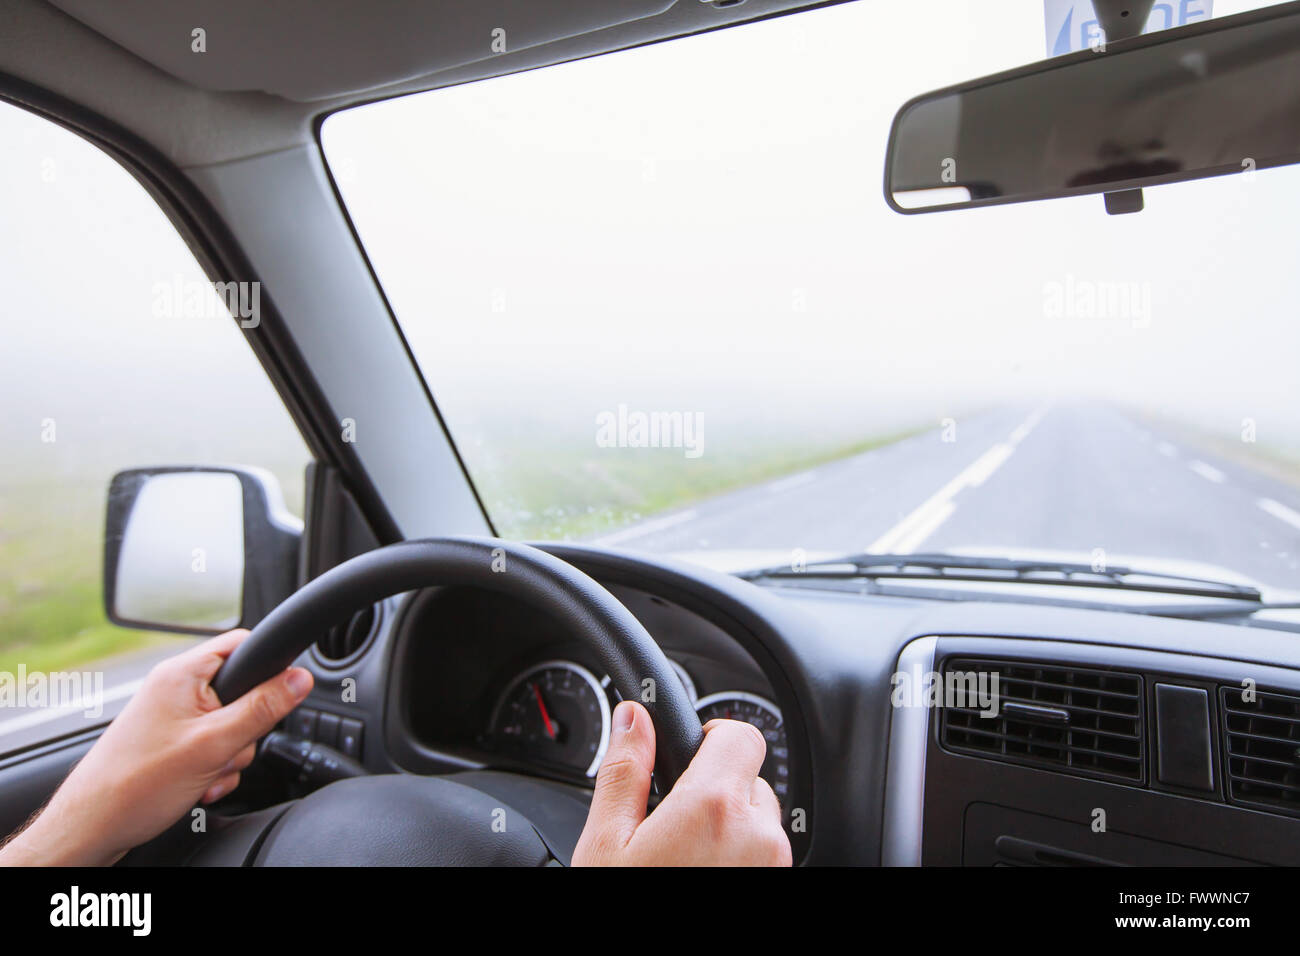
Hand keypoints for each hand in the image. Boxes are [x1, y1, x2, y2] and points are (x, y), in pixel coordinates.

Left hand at [0, 629, 311, 865]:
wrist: (92, 829)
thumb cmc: (133, 785)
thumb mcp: (213, 744)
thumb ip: (262, 708)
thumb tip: (300, 679)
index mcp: (181, 674)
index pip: (243, 643)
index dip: (269, 666)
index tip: (281, 694)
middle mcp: (174, 689)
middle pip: (243, 692)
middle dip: (245, 730)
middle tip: (224, 750)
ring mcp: (172, 717)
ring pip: (231, 726)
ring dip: (229, 755)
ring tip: (204, 774)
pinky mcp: (170, 742)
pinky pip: (213, 746)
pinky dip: (214, 768)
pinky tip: (197, 786)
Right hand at [572, 700, 791, 865]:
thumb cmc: (625, 916)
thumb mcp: (606, 845)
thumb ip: (623, 773)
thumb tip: (632, 718)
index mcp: (714, 809)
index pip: (740, 735)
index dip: (712, 738)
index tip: (689, 757)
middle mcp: (759, 836)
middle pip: (747, 781)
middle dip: (713, 793)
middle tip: (672, 827)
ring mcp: (775, 867)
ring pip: (758, 823)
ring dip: (729, 831)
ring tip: (685, 859)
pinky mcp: (779, 887)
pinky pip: (764, 856)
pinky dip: (739, 859)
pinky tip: (701, 873)